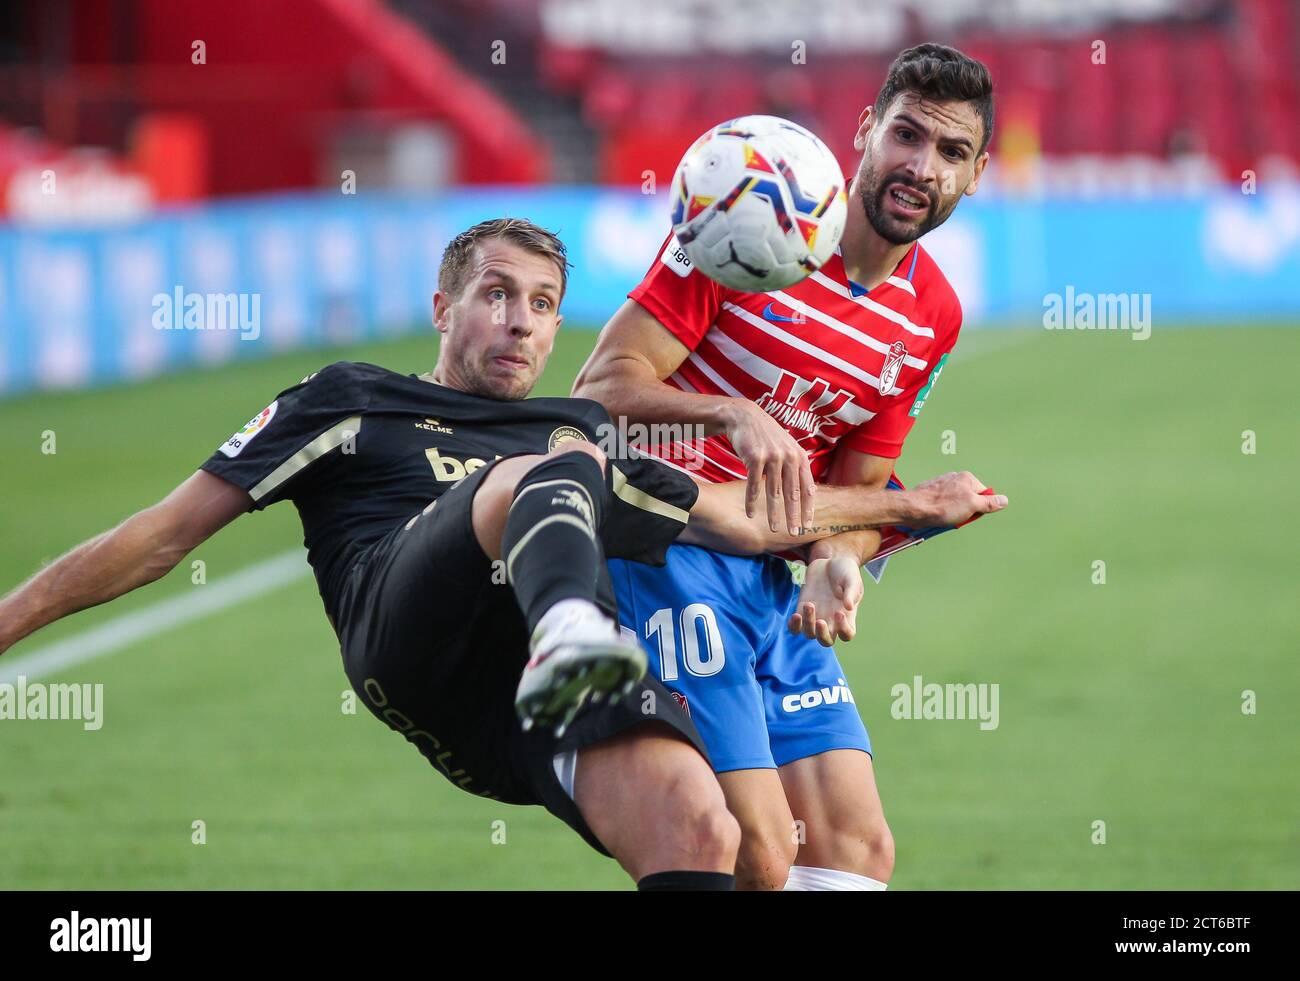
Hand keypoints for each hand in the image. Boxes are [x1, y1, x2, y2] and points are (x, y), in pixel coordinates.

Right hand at [723, 399, 814, 536]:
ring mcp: (772, 457)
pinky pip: (753, 485)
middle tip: (794, 534)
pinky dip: (751, 501)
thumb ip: (796, 467)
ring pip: (774, 492)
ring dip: (773, 513)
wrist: (744, 417)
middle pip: (793, 493)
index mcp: (800, 457)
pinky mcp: (755, 457)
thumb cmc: (766, 436)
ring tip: (773, 529)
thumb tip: (807, 491)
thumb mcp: (787, 448)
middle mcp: (789, 457)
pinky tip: (750, 514)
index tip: (807, 526)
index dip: (808, 508)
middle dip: (794, 516)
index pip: (808, 488)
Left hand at [787, 556, 862, 646]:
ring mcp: (815, 616)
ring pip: (809, 633)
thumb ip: (851, 592)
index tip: (839, 613)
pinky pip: (795, 626)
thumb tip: (848, 607)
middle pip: (826, 641)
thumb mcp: (852, 579)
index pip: (847, 634)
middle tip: (820, 621)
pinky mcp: (802, 609)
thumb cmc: (846, 572)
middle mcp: (831, 620)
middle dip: (822, 634)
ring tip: (809, 604)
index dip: (843, 630)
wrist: (830, 561)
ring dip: (808, 624)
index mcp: (847, 616)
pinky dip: (794, 625)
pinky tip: (795, 615)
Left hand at [911, 471, 1007, 526]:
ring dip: (953, 515)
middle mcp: (954, 479)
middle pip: (969, 500)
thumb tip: (1004, 500)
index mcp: (967, 478)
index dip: (980, 508)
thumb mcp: (972, 505)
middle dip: (965, 512)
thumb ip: (989, 503)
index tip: (971, 513)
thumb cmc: (942, 506)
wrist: (913, 509)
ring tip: (944, 518)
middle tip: (956, 517)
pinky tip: (936, 517)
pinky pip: (942, 506)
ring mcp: (942, 486)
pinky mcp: (931, 494)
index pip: (983, 495)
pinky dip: (941, 514)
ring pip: (955, 505)